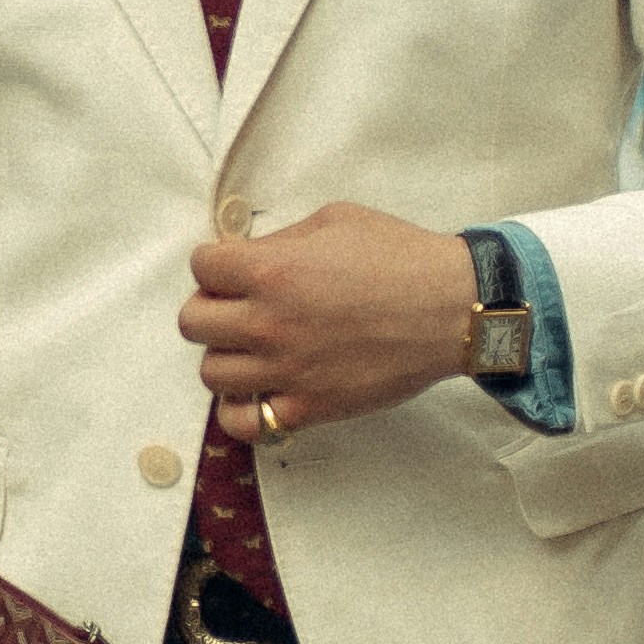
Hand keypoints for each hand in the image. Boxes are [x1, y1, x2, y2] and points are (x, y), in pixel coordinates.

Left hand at [181, 202, 475, 439]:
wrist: (451, 309)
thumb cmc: (401, 258)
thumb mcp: (335, 221)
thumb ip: (283, 239)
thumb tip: (249, 253)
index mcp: (272, 269)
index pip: (201, 267)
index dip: (216, 265)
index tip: (234, 269)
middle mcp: (269, 322)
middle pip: (192, 323)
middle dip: (212, 308)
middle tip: (238, 307)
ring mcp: (286, 370)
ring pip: (210, 373)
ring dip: (226, 356)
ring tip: (252, 349)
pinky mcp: (308, 407)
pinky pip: (244, 422)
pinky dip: (241, 409)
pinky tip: (259, 390)